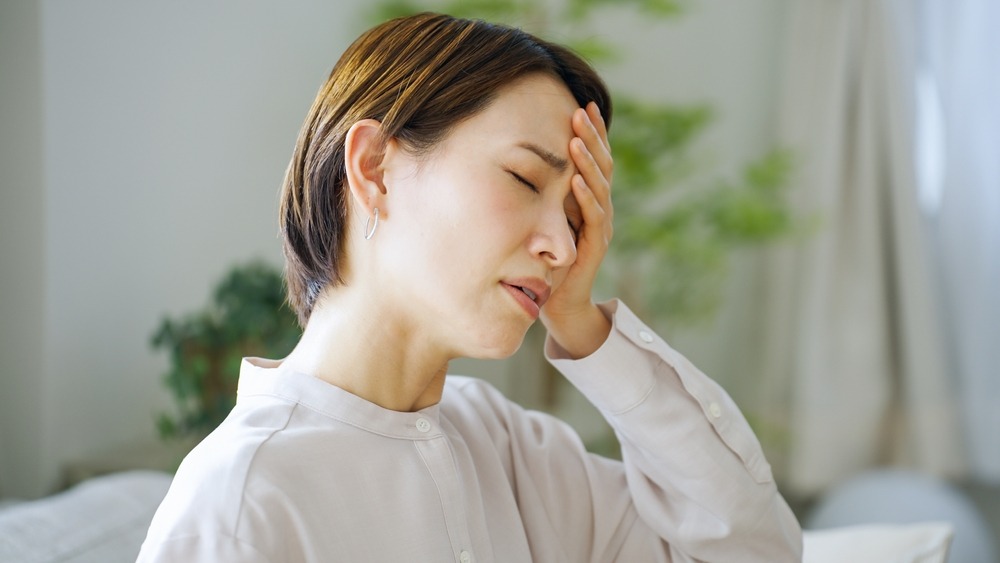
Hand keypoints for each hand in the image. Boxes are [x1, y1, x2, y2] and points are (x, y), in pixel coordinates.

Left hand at [540, 102, 613, 357]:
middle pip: (602, 166)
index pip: (594, 159)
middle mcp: (599, 210)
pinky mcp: (593, 249)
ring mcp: (600, 229)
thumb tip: (515, 159)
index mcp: (588, 200)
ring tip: (578, 138)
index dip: (591, 132)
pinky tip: (577, 181)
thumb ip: (541, 193)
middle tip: (581, 110)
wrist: (559, 305)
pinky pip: (594, 219)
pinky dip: (586, 199)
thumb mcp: (541, 219)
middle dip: (592, 137)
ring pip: (600, 188)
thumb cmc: (546, 261)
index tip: (582, 102)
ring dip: (589, 162)